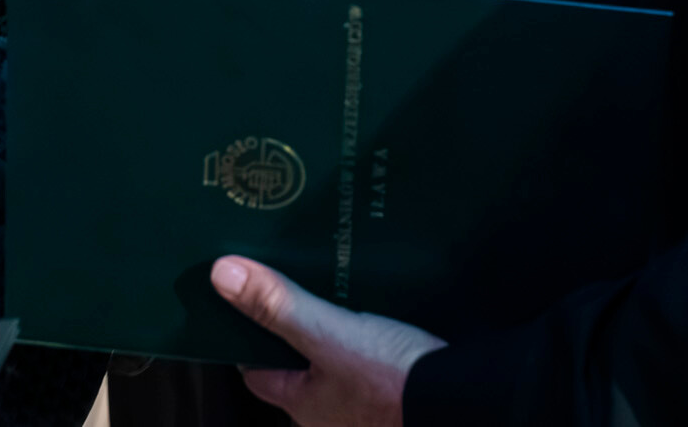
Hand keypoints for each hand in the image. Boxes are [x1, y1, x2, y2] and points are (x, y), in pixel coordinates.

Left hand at [211, 256, 442, 425]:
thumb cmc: (391, 380)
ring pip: (336, 365)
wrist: (466, 401)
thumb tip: (221, 276)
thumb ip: (277, 308)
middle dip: (295, 336)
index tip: (242, 309)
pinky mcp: (399, 393)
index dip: (247, 343)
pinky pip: (372, 363)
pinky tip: (377, 312)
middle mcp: (332, 415)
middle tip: (291, 292)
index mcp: (305, 406)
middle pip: (299, 370)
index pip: (258, 375)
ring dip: (334, 336)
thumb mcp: (327, 335)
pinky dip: (368, 340)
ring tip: (333, 294)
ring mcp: (367, 408)